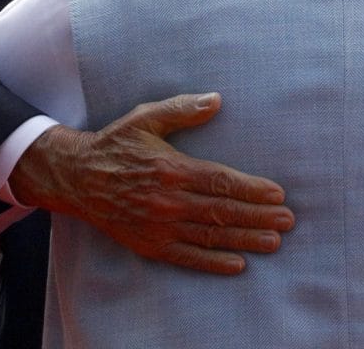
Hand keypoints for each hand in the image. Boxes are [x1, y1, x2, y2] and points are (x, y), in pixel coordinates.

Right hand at [8, 92, 293, 274]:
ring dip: (245, 240)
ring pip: (210, 236)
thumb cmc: (115, 144)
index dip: (252, 190)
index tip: (278, 194)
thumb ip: (182, 109)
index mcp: (171, 169)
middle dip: (258, 217)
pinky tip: (237, 264)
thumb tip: (216, 99)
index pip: (220, 182)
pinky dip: (213, 262)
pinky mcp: (149, 244)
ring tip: (273, 242)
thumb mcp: (146, 118)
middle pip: (222, 212)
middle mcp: (167, 201)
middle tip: (287, 221)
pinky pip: (186, 257)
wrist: (75, 178)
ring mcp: (158, 226)